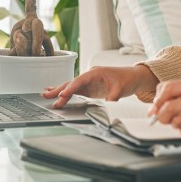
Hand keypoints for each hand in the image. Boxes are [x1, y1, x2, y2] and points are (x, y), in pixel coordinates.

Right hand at [43, 65, 158, 107]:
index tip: (62, 95)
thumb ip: (111, 99)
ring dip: (59, 91)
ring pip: (71, 86)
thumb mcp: (120, 90)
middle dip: (59, 89)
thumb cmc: (128, 79)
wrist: (134, 77)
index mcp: (96, 73)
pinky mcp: (90, 88)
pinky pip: (76, 90)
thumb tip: (105, 108)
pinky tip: (57, 94)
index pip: (80, 81)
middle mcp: (90, 76)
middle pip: (72, 83)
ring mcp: (89, 82)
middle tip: (47, 96)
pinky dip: (66, 92)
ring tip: (46, 94)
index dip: (70, 88)